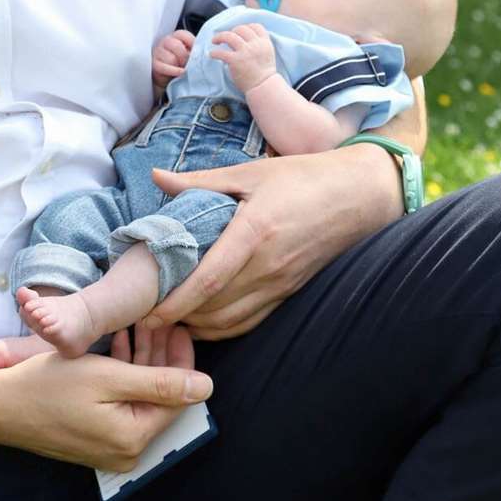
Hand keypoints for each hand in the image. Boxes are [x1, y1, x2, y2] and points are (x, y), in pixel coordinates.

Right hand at [0, 323, 210, 471]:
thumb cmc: (50, 386)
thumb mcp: (108, 376)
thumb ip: (160, 383)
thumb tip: (208, 388)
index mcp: (134, 439)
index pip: (176, 398)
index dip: (181, 360)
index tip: (180, 325)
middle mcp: (126, 452)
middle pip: (158, 398)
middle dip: (161, 357)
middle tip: (161, 319)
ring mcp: (108, 449)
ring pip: (138, 398)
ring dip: (142, 362)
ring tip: (141, 325)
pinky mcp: (93, 440)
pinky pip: (120, 406)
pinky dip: (123, 376)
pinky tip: (120, 346)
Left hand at [141, 143, 403, 339]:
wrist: (357, 196)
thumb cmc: (301, 178)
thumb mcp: (250, 172)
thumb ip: (200, 181)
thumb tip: (156, 177)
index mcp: (254, 231)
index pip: (211, 278)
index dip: (178, 301)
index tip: (148, 311)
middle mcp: (268, 266)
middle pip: (215, 307)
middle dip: (177, 316)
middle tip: (143, 312)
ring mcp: (280, 284)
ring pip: (231, 321)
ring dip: (196, 325)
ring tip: (165, 319)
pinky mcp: (288, 293)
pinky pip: (250, 321)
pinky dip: (221, 328)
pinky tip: (199, 322)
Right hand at [152, 29, 194, 88]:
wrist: (168, 77)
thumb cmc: (180, 62)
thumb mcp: (188, 54)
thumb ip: (194, 51)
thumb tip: (202, 53)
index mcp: (175, 36)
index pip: (183, 34)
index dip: (192, 43)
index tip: (198, 52)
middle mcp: (165, 41)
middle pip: (176, 46)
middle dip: (185, 57)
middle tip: (190, 64)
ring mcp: (158, 52)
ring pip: (171, 58)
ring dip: (179, 66)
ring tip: (183, 69)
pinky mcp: (154, 64)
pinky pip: (164, 68)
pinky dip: (174, 71)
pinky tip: (181, 73)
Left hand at [209, 23, 275, 92]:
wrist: (263, 87)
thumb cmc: (264, 74)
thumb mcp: (267, 54)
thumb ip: (259, 45)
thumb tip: (246, 39)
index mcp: (265, 42)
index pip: (255, 26)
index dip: (246, 27)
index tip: (239, 32)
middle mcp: (255, 44)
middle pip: (241, 29)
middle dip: (232, 32)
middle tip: (226, 38)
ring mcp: (245, 52)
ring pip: (229, 36)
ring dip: (219, 36)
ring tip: (214, 41)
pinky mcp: (235, 61)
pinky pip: (221, 52)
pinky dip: (214, 53)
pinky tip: (212, 55)